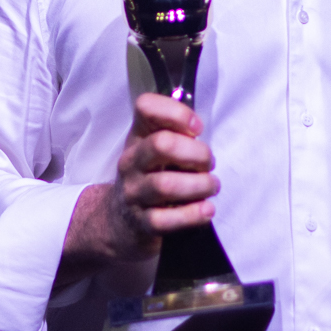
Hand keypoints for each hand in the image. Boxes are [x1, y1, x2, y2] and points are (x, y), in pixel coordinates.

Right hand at [57, 93, 219, 284]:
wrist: (119, 221)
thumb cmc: (151, 175)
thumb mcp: (157, 148)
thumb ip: (178, 134)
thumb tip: (198, 130)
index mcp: (138, 136)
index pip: (146, 107)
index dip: (176, 112)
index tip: (198, 128)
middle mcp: (131, 161)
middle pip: (161, 145)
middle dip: (196, 153)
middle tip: (208, 164)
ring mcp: (134, 193)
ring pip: (165, 185)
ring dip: (199, 185)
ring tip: (212, 186)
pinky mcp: (142, 223)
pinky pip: (167, 219)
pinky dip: (192, 214)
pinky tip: (206, 210)